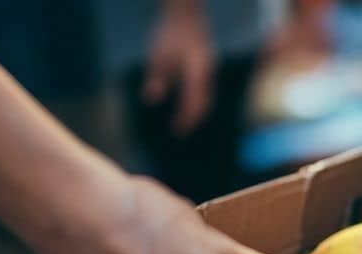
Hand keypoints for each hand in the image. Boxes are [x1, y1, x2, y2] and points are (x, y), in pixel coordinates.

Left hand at [144, 0, 215, 135]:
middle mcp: (207, 72)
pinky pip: (206, 90)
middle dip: (194, 119)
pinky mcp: (207, 68)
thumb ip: (156, 77)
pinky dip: (198, 101)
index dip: (186, 118)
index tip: (177, 130)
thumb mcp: (158, 54)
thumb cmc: (170, 32)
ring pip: (208, 97)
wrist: (185, 15)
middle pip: (206, 103)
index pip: (194, 101)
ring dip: (197, 111)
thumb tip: (151, 100)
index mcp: (197, 70)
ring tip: (184, 122)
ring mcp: (210, 70)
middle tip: (181, 131)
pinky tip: (187, 106)